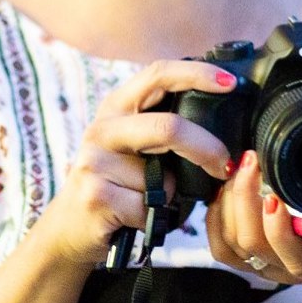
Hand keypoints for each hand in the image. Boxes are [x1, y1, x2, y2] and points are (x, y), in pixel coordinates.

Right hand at [27, 60, 238, 268]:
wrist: (72, 228)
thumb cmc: (120, 186)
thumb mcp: (139, 149)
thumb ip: (169, 133)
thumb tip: (224, 129)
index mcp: (118, 107)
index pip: (158, 74)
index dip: (197, 74)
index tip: (230, 84)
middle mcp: (103, 128)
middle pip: (168, 127)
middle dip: (207, 148)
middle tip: (226, 165)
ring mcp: (94, 161)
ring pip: (163, 178)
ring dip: (172, 197)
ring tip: (153, 202)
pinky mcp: (95, 195)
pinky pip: (148, 207)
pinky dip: (155, 219)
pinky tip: (136, 218)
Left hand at [205, 115, 301, 298]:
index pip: (288, 247)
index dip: (274, 222)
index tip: (273, 190)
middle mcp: (293, 265)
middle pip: (249, 242)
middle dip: (242, 198)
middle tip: (251, 161)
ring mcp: (272, 266)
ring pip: (232, 245)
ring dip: (228, 205)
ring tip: (240, 171)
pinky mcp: (257, 263)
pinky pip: (223, 249)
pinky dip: (216, 221)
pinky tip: (226, 193)